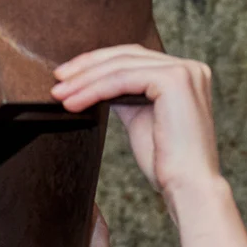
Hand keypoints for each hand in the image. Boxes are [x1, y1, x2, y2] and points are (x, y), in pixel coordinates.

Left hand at [52, 47, 246, 246]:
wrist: (189, 190)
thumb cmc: (167, 167)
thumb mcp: (142, 121)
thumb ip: (127, 97)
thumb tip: (98, 83)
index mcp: (185, 75)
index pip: (134, 59)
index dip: (98, 64)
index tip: (68, 78)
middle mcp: (190, 68)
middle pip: (126, 56)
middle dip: (87, 68)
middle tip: (57, 82)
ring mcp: (185, 71)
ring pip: (121, 67)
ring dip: (85, 80)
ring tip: (59, 95)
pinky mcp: (175, 80)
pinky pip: (123, 79)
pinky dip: (95, 89)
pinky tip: (74, 102)